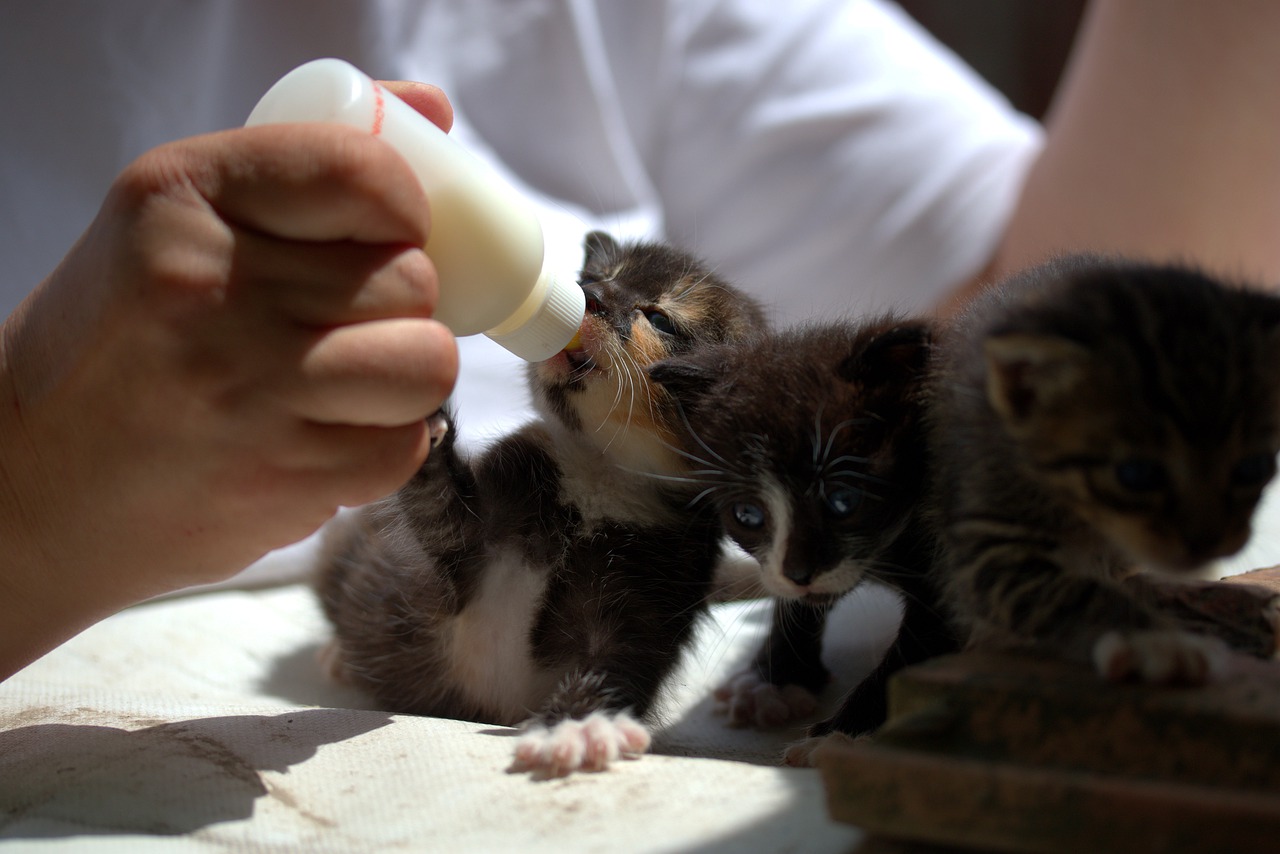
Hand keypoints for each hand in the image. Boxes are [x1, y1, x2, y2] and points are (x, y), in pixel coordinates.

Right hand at [0, 82, 456, 675]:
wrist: (34, 477)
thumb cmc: (124, 339)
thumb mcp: (176, 221)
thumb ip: (305, 160)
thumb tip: (432, 108)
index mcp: (182, 197)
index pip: (363, 174)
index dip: (403, 207)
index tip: (389, 230)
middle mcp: (214, 289)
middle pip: (412, 279)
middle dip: (398, 302)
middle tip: (342, 321)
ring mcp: (250, 390)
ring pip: (428, 363)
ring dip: (402, 374)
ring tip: (344, 378)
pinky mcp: (282, 477)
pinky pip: (405, 446)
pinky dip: (380, 443)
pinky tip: (320, 435)